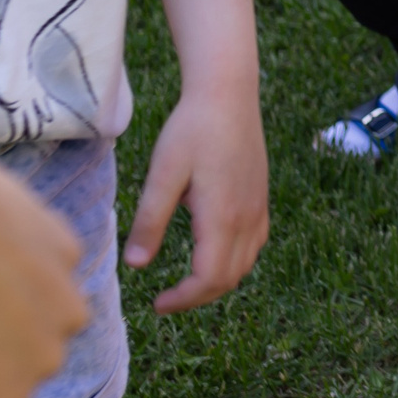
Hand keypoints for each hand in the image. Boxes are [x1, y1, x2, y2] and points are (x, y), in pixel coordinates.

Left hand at [124, 79, 268, 313]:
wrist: (228, 93)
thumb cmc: (191, 129)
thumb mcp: (162, 174)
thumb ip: (150, 221)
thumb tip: (136, 265)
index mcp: (222, 216)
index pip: (209, 278)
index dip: (183, 299)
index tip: (156, 304)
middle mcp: (247, 217)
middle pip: (229, 278)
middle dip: (198, 297)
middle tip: (166, 299)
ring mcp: (258, 207)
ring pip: (245, 264)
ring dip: (217, 281)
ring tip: (186, 281)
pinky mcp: (260, 197)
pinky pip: (254, 244)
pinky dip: (234, 261)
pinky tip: (213, 251)